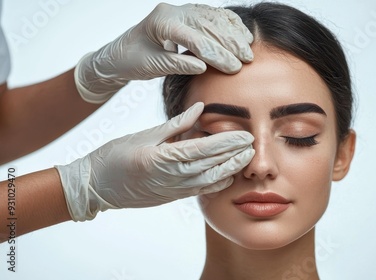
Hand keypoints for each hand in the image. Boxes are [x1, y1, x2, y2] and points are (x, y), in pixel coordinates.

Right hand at [55, 102, 254, 220]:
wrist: (96, 187)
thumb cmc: (115, 156)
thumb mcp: (144, 135)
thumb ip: (176, 125)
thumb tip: (200, 109)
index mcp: (164, 158)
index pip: (205, 149)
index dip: (228, 142)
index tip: (245, 133)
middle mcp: (173, 177)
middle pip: (213, 166)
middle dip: (236, 155)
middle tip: (254, 143)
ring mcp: (174, 190)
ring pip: (211, 181)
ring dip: (231, 169)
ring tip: (246, 158)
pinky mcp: (173, 197)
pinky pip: (201, 191)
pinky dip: (218, 183)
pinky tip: (228, 175)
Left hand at [75, 3, 253, 103]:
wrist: (120, 52)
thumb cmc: (131, 61)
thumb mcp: (151, 66)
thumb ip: (176, 65)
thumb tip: (204, 68)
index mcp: (161, 22)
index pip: (194, 38)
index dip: (216, 54)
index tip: (233, 68)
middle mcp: (173, 11)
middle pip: (208, 25)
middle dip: (230, 43)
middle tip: (246, 60)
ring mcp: (182, 10)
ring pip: (214, 17)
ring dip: (234, 34)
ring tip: (248, 50)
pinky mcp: (189, 14)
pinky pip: (214, 15)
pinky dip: (230, 25)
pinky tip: (243, 35)